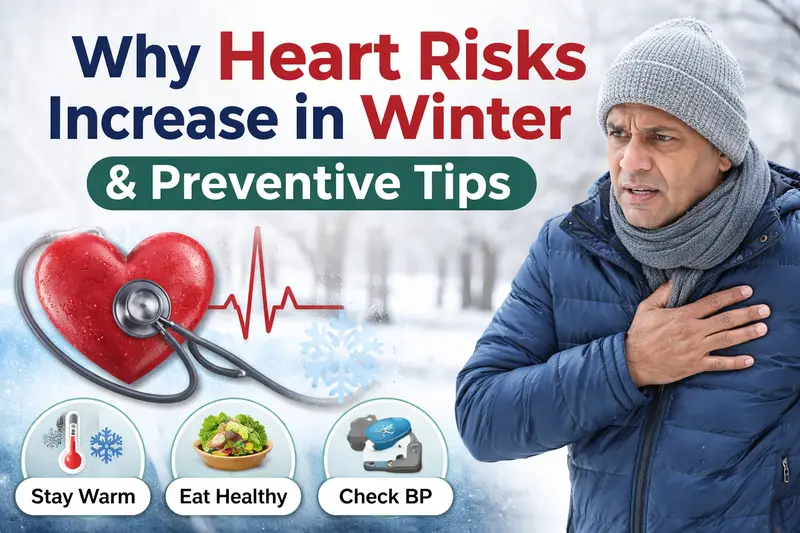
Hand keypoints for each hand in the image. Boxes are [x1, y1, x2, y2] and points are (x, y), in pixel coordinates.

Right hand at [625, 281, 768, 386]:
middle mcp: (693, 331)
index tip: (747, 291)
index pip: (712, 303)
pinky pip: (719, 364)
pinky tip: (750, 360)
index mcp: (682, 316)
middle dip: (747, 314)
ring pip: (727, 339)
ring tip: (763, 328)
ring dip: (746, 334)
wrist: (633, 362)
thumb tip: (674, 280)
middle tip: (765, 310)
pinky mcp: (695, 365)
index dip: (731, 296)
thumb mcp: (646, 308)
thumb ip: (661, 293)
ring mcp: (696, 349)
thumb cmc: (639, 334)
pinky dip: (735, 362)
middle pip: (725, 320)